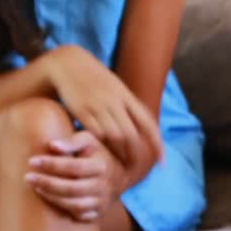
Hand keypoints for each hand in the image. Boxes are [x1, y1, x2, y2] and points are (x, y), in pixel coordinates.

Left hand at [24, 130, 127, 222]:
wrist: (119, 175)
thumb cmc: (97, 154)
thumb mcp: (88, 142)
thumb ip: (71, 142)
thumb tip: (52, 145)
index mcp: (101, 166)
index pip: (74, 167)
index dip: (51, 165)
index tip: (32, 161)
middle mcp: (103, 186)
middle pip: (71, 188)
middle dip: (47, 183)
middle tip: (27, 177)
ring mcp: (102, 202)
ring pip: (74, 204)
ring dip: (52, 197)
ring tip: (36, 187)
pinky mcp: (98, 213)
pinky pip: (79, 215)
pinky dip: (63, 209)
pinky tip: (50, 198)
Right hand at [42, 45, 163, 167]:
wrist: (68, 63)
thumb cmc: (93, 78)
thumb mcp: (115, 87)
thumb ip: (127, 106)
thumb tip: (141, 126)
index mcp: (126, 96)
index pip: (148, 123)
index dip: (157, 144)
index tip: (163, 161)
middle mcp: (115, 101)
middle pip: (131, 134)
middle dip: (136, 154)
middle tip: (136, 167)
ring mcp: (98, 105)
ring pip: (114, 136)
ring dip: (119, 152)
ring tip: (121, 164)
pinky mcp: (80, 110)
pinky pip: (95, 132)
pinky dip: (101, 145)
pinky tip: (101, 153)